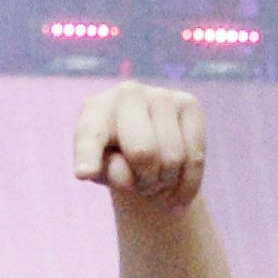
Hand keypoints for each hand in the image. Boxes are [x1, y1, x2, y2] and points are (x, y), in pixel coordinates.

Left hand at [72, 81, 208, 206]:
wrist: (148, 149)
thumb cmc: (117, 162)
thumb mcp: (106, 174)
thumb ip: (110, 174)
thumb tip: (125, 172)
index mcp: (94, 110)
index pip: (92, 137)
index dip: (89, 156)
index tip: (84, 174)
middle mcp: (127, 93)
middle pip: (143, 153)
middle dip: (145, 181)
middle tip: (141, 184)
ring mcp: (160, 95)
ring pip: (172, 159)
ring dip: (165, 181)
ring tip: (156, 176)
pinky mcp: (189, 103)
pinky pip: (194, 157)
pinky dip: (187, 183)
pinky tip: (177, 183)